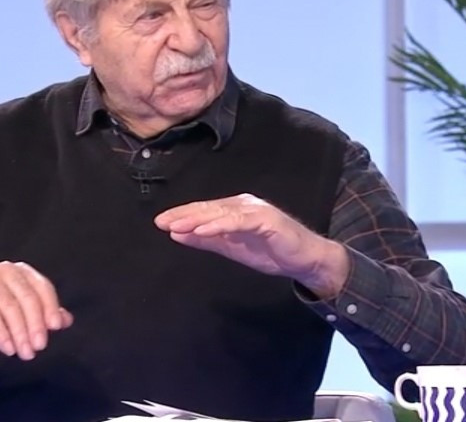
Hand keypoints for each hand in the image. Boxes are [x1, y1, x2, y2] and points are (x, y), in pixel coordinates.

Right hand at [0, 261, 73, 359]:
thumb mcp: (18, 315)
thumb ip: (42, 316)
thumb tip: (66, 320)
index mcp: (23, 272)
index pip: (43, 287)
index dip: (51, 307)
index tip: (56, 328)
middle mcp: (6, 270)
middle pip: (27, 298)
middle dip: (35, 325)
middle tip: (39, 348)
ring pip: (9, 306)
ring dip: (19, 332)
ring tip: (24, 353)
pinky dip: (0, 332)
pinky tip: (6, 348)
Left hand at [153, 194, 349, 297]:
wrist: (304, 260)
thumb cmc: (270, 252)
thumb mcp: (232, 247)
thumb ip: (206, 240)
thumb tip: (177, 234)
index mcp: (234, 210)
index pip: (203, 210)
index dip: (182, 215)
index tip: (161, 222)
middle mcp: (243, 205)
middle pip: (208, 208)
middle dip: (184, 215)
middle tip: (162, 221)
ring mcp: (255, 210)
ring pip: (221, 212)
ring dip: (198, 219)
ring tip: (177, 225)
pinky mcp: (266, 220)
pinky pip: (238, 221)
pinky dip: (220, 225)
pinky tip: (204, 230)